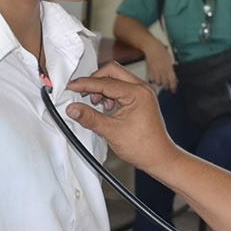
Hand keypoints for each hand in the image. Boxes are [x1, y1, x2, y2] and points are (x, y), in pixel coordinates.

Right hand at [64, 63, 180, 172]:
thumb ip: (90, 118)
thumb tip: (73, 109)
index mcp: (137, 93)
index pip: (105, 82)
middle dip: (94, 81)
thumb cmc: (143, 147)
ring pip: (116, 78)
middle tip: (81, 92)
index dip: (85, 84)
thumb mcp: (111, 131)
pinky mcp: (141, 99)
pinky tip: (106, 108)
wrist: (159, 158)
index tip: (71, 87)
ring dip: (102, 88)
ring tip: (95, 104)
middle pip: (111, 71)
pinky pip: (122, 88)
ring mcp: (143, 92)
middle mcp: (142, 88)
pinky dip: (110, 94)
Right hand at [144, 42, 176, 92]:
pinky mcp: (150, 71)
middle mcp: (162, 70)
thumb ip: (171, 68)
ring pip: (158, 83)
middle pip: (165, 83)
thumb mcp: (170, 59)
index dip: (173, 87)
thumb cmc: (161, 52)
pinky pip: (152, 80)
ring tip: (161, 82)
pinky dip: (154, 80)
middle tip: (167, 88)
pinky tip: (156, 79)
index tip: (174, 90)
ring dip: (160, 84)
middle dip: (167, 87)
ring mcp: (156, 71)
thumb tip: (173, 76)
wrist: (152, 48)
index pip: (172, 80)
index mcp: (169, 67)